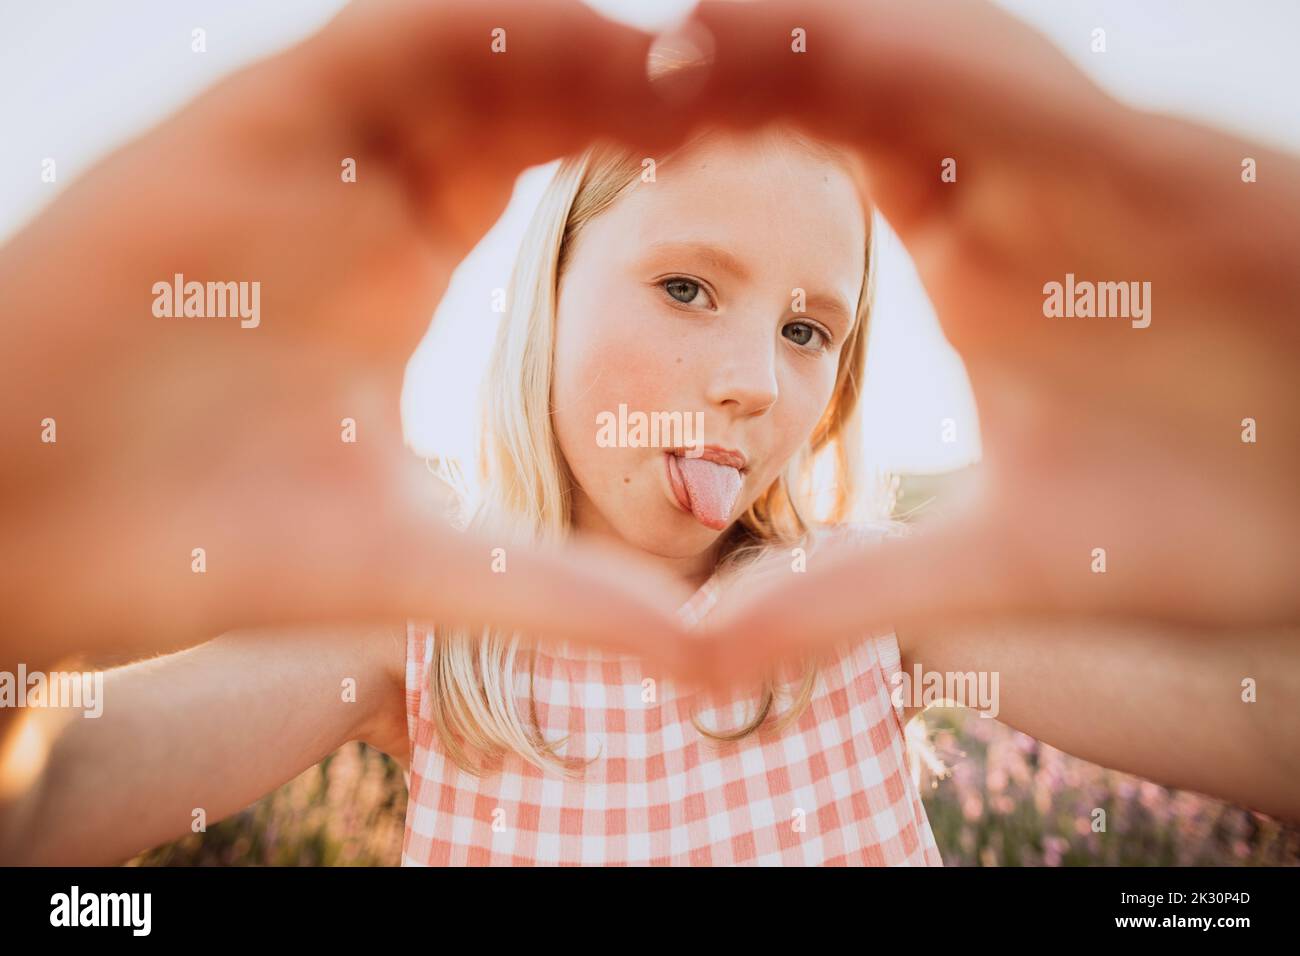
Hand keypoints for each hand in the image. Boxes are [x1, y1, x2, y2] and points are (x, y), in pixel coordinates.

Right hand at [0, 0, 704, 669]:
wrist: (20, 537)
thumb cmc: (200, 545)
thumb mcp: (415, 559)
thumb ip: (551, 588)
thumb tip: (697, 646)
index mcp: (405, 260)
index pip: (552, 158)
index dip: (657, 147)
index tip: (767, 158)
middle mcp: (359, 191)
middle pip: (524, 85)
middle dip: (639, 77)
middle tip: (762, 83)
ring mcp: (295, 157)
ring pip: (455, 47)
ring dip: (575, 47)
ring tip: (697, 63)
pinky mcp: (225, 140)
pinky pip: (364, 49)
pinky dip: (465, 34)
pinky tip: (571, 44)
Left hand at [686, 0, 1299, 658]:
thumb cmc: (1207, 510)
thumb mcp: (999, 560)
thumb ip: (851, 594)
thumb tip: (698, 654)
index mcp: (974, 251)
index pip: (831, 154)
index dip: (735, 132)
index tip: (627, 144)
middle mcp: (1028, 194)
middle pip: (872, 86)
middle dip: (759, 61)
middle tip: (636, 57)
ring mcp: (1103, 174)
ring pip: (951, 64)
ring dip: (832, 40)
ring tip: (708, 25)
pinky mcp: (1185, 178)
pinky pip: (1044, 101)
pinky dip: (948, 70)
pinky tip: (855, 53)